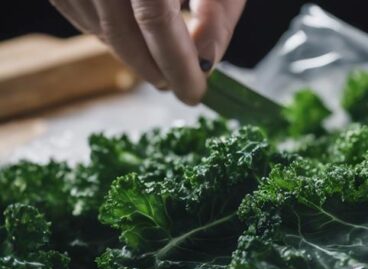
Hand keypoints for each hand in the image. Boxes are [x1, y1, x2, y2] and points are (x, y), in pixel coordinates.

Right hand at [50, 0, 245, 104]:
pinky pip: (78, 13)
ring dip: (134, 55)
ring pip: (99, 26)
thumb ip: (218, 10)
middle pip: (121, 30)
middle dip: (157, 68)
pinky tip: (134, 38)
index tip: (197, 90)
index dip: (177, 63)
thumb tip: (207, 61)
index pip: (155, 18)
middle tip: (183, 87)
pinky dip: (108, 33)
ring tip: (164, 66)